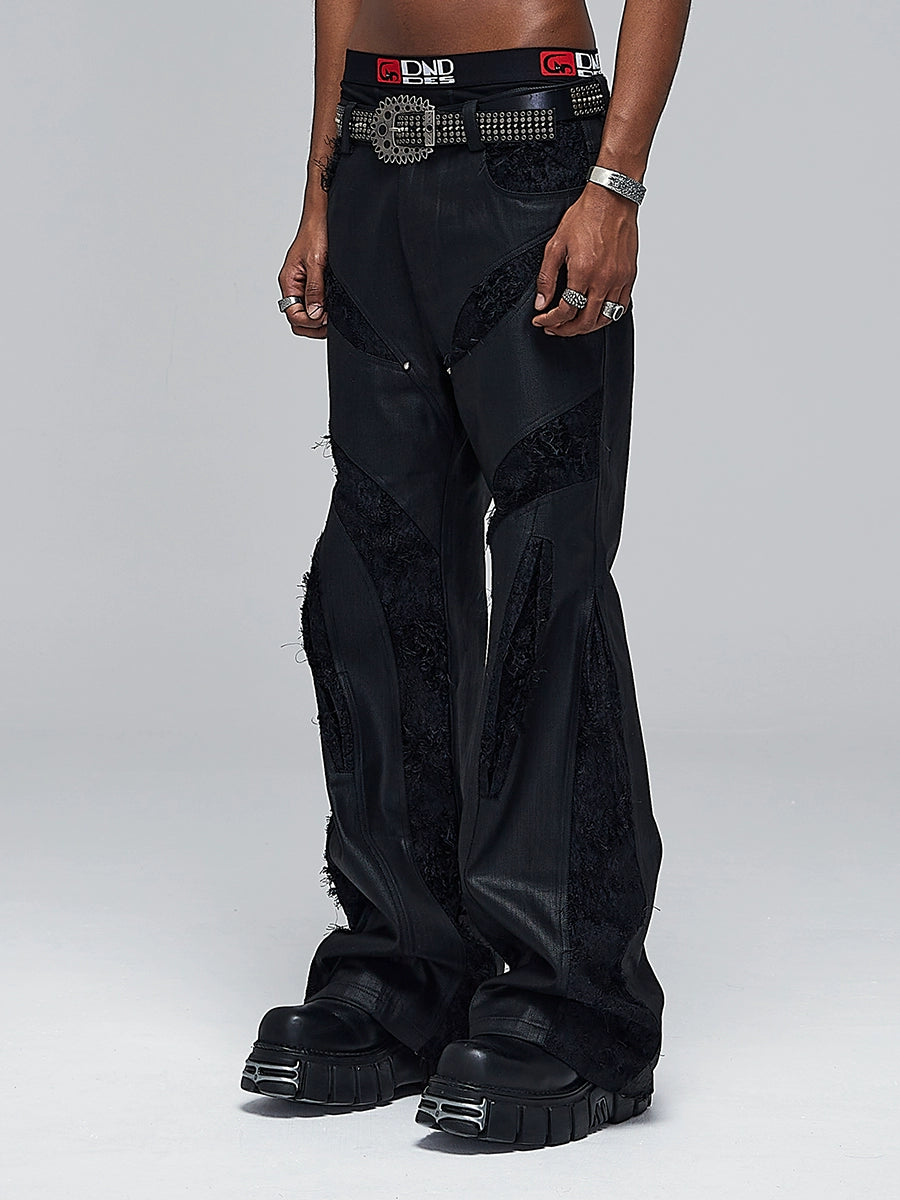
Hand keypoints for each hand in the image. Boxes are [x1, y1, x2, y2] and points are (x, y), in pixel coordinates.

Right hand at [278, 210, 328, 339]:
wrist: (322, 215)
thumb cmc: (315, 232)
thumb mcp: (316, 263)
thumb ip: (314, 290)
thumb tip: (314, 314)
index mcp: (289, 282)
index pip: (293, 315)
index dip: (310, 321)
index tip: (326, 317)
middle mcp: (293, 285)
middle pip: (297, 319)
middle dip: (313, 325)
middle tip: (330, 321)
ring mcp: (302, 284)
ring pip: (306, 313)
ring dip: (318, 318)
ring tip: (332, 313)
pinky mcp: (312, 281)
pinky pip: (314, 302)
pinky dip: (323, 307)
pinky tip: (333, 304)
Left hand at [532, 185, 637, 336]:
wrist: (612, 199)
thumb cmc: (585, 216)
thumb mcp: (556, 245)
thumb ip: (547, 277)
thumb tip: (541, 302)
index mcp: (583, 272)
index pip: (566, 311)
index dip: (550, 321)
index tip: (541, 320)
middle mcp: (604, 280)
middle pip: (585, 322)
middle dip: (566, 330)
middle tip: (553, 328)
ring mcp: (619, 279)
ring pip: (604, 319)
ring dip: (586, 327)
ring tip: (573, 325)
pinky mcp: (629, 276)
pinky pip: (620, 307)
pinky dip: (606, 316)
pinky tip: (595, 313)